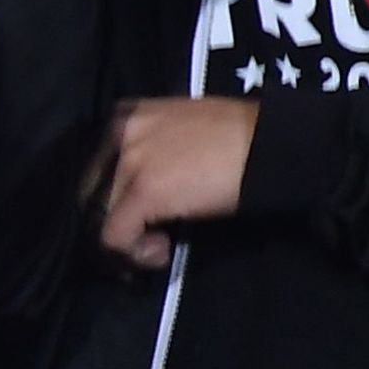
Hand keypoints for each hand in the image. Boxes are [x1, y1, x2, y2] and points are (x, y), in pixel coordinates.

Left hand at [91, 95, 259, 267]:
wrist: (277, 144)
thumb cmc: (243, 137)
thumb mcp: (184, 130)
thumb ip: (154, 148)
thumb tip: (147, 181)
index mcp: (128, 116)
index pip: (97, 165)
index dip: (111, 195)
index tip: (137, 214)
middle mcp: (120, 134)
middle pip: (91, 190)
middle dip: (111, 218)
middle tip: (143, 236)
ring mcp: (128, 162)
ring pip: (100, 215)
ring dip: (125, 238)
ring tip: (157, 245)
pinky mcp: (143, 192)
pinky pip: (115, 235)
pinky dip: (133, 253)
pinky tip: (160, 252)